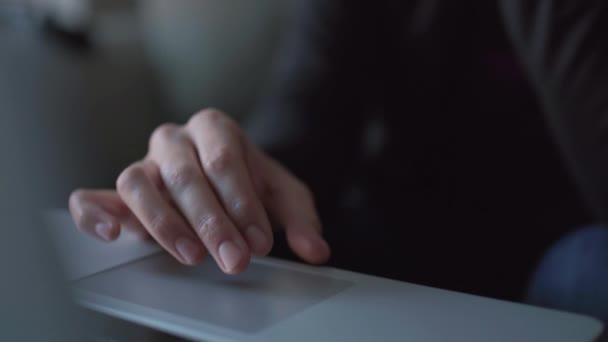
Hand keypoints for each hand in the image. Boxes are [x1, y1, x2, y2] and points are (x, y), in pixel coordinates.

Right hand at [69, 109, 329, 273]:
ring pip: (137, 183)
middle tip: (234, 258)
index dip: (241, 203)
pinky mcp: (122, 193)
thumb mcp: (284, 195)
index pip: (223, 160)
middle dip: (211, 221)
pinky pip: (96, 196)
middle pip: (184, 174)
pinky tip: (112, 233)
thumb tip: (316, 250)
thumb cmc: (251, 183)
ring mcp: (146, 164)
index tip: (258, 240)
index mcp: (215, 128)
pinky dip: (94, 212)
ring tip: (191, 255)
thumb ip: (301, 219)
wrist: (226, 176)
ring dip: (163, 222)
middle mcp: (175, 140)